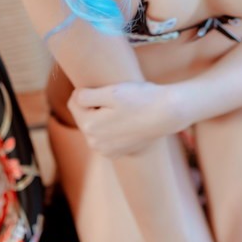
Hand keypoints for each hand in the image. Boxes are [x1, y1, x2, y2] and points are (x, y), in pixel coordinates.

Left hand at [67, 81, 183, 157]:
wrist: (167, 114)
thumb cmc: (141, 99)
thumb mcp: (111, 92)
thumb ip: (86, 96)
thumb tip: (76, 98)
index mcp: (90, 126)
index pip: (75, 102)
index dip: (87, 90)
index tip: (104, 88)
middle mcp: (94, 143)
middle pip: (84, 116)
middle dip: (94, 106)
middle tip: (116, 99)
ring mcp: (106, 151)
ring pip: (95, 127)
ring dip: (102, 117)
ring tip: (122, 110)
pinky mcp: (117, 154)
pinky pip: (106, 136)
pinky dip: (112, 128)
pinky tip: (126, 121)